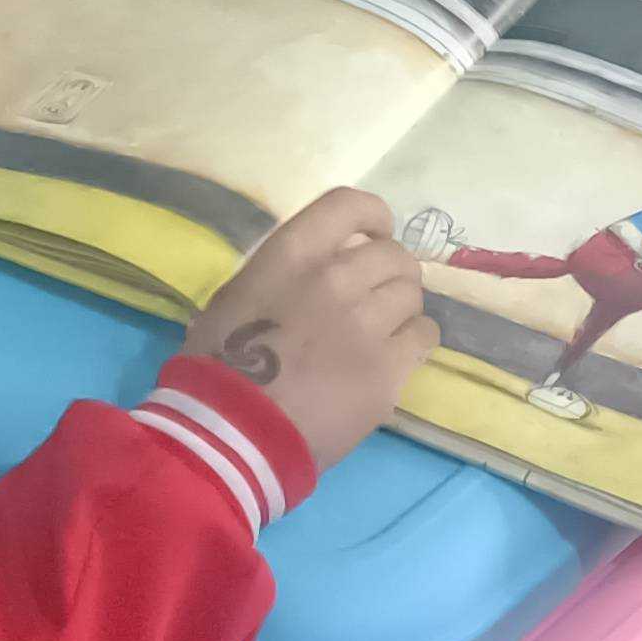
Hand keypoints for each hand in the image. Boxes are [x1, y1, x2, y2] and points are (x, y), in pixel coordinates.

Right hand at [183, 187, 437, 469]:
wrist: (232, 434)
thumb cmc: (216, 366)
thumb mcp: (234, 298)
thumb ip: (282, 275)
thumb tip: (312, 272)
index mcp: (292, 254)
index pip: (351, 206)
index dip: (373, 218)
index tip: (374, 235)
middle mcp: (336, 278)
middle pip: (393, 255)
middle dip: (390, 272)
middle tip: (376, 297)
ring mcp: (366, 325)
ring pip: (412, 295)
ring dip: (401, 308)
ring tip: (383, 331)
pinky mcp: (387, 371)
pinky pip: (424, 336)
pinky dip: (414, 341)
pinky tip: (394, 356)